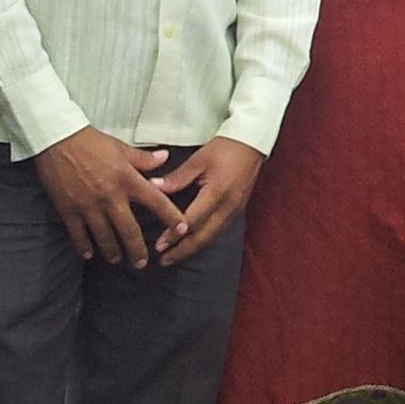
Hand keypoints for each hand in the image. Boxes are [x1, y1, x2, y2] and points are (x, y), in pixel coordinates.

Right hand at [33, 127, 184, 266]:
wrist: (58, 140)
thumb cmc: (91, 142)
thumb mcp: (121, 147)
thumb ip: (144, 159)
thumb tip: (165, 158)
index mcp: (128, 179)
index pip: (156, 201)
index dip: (171, 217)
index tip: (182, 229)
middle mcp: (111, 196)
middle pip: (128, 230)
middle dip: (137, 249)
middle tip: (141, 263)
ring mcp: (89, 205)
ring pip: (104, 236)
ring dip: (111, 251)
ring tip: (116, 259)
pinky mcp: (68, 209)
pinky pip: (78, 234)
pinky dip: (83, 246)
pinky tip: (88, 254)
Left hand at [153, 136, 263, 264]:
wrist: (251, 143)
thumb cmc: (225, 148)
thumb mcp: (198, 160)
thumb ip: (176, 178)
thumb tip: (153, 187)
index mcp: (217, 192)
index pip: (192, 220)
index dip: (175, 234)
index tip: (159, 245)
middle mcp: (228, 206)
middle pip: (204, 236)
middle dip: (183, 250)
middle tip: (164, 260)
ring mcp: (235, 209)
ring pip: (213, 236)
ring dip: (193, 248)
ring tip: (175, 256)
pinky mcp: (238, 209)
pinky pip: (220, 230)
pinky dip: (205, 240)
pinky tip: (194, 244)